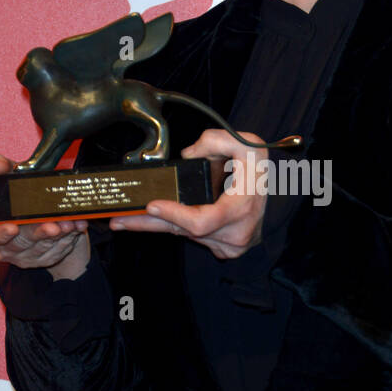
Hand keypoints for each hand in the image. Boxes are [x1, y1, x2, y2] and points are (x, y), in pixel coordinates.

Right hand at [0, 155, 90, 279]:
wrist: (43, 214)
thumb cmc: (22, 197)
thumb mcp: (11, 178)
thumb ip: (1, 169)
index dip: (1, 233)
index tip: (12, 228)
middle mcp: (7, 246)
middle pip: (22, 242)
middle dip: (39, 232)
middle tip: (54, 225)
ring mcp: (26, 256)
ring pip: (43, 247)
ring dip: (58, 234)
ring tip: (69, 222)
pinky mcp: (45, 258)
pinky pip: (58, 250)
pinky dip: (69, 237)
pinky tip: (76, 226)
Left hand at [107, 130, 268, 260]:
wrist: (273, 197)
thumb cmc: (258, 172)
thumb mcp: (248, 145)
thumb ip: (217, 140)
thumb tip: (188, 154)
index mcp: (241, 209)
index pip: (202, 220)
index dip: (175, 215)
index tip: (152, 205)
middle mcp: (235, 233)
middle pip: (184, 232)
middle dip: (148, 225)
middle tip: (118, 220)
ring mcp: (229, 245)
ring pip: (185, 235)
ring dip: (158, 225)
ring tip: (126, 219)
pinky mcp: (223, 249)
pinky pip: (192, 238)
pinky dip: (175, 226)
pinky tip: (154, 220)